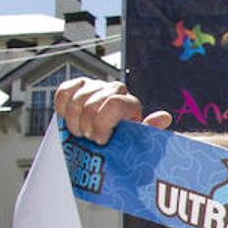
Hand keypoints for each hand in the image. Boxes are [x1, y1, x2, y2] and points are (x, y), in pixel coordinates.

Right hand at [54, 78, 172, 144]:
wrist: (106, 137)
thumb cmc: (122, 141)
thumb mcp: (136, 141)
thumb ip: (148, 131)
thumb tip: (165, 117)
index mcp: (130, 103)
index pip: (115, 104)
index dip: (103, 123)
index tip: (100, 140)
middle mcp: (114, 90)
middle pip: (92, 105)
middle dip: (87, 126)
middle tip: (89, 138)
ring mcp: (96, 86)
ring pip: (76, 100)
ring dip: (74, 121)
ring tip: (80, 132)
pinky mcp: (78, 85)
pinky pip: (64, 92)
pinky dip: (62, 107)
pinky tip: (67, 118)